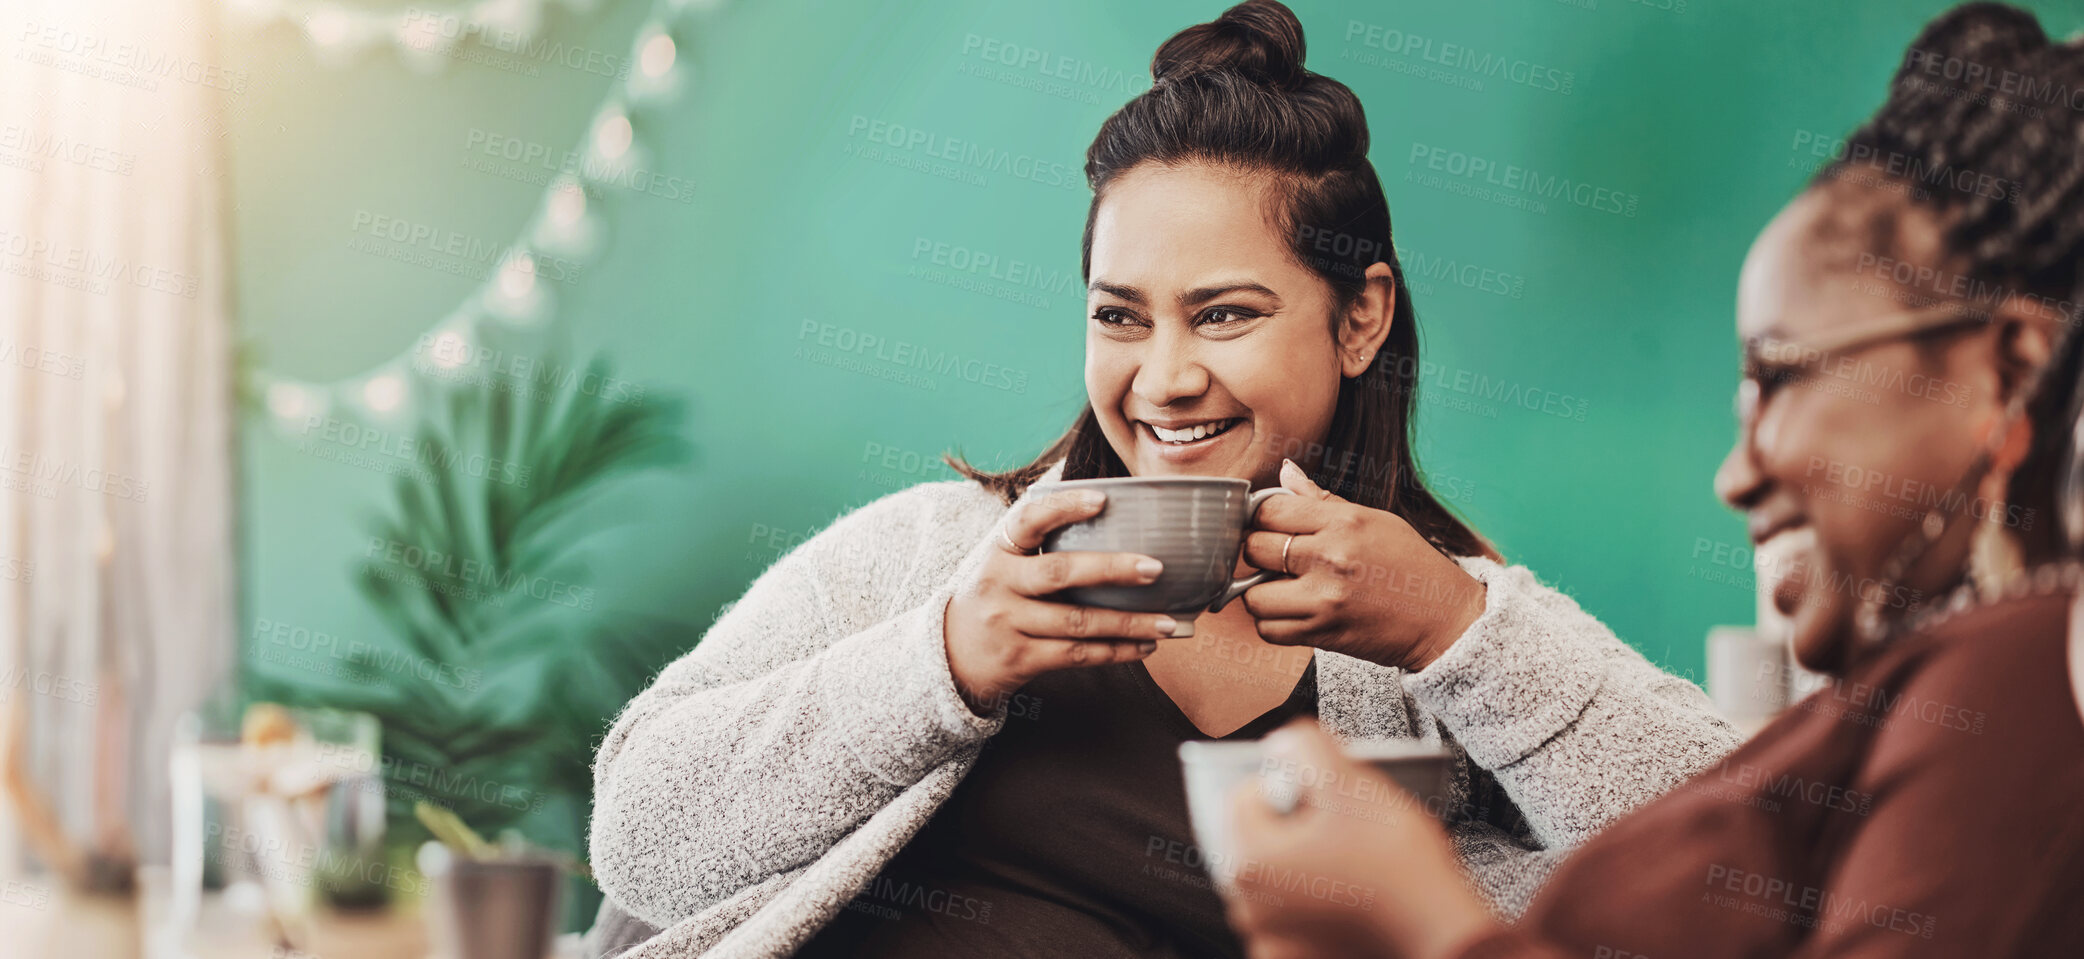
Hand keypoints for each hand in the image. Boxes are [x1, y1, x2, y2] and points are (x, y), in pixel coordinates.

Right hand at [943, 487, 1182, 714]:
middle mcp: (1000, 584)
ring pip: (1076, 623)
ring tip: (1166, 622)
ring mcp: (1008, 623)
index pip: (1029, 520)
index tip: (1103, 499)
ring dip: (1127, 623)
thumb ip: (1043, 538)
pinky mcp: (1020, 659)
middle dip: (1112, 569)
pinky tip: (1144, 646)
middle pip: (1059, 573)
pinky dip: (1114, 652)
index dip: (1064, 507)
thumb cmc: (997, 595)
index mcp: (1000, 550)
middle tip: (1156, 568)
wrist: (951, 654)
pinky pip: (1075, 655)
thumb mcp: (1006, 561)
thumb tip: (1102, 503)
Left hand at [1220, 719, 1497, 958]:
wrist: (1439, 929)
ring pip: (1275, 875)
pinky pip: (1292, 913)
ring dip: (1301, 860)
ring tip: (1348, 855)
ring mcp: (1271, 938)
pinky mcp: (1295, 956)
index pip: (1243, 797)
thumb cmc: (1397, 863)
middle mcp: (1247, 906)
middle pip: (1257, 838)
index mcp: (1249, 862)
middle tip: (1339, 821)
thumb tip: (1282, 745)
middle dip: (1291, 822)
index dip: (1283, 781)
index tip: (1322, 790)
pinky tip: (1347, 889)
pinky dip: (1311, 897)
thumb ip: (1305, 747)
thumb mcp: (1351, 784)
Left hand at [1237, 460, 1486, 670]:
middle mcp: (1330, 557)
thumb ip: (1321, 500)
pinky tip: (1292, 613)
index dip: (1261, 518)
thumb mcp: (1374, 520)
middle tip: (1273, 558)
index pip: (1268, 511)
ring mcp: (1324, 598)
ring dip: (1260, 593)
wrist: (1444, 619)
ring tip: (1281, 589)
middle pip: (1254, 548)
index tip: (1269, 527)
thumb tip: (1285, 471)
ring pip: (1253, 595)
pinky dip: (1273, 624)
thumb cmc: (1410, 564)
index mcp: (1343, 522)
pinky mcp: (1323, 633)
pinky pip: (1268, 630)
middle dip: (1256, 553)